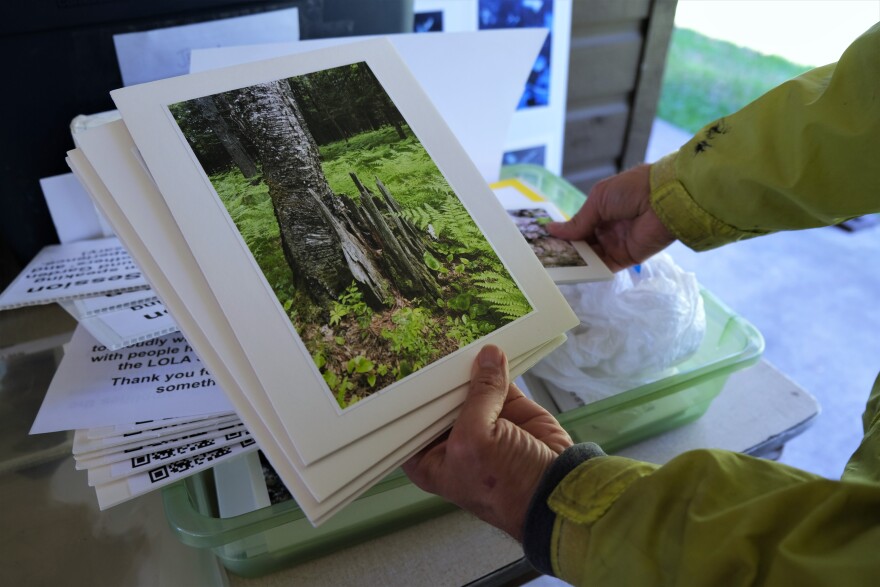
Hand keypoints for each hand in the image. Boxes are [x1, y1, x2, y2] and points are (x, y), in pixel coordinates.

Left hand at [402, 345, 572, 541]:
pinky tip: (494, 350)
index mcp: (430, 458)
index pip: (410, 420)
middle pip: (440, 397)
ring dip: (471, 367)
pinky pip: (500, 381)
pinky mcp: (509, 409)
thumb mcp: (477, 441)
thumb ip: (479, 395)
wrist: (557, 493)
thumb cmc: (506, 488)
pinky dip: (499, 365)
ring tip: (468, 345)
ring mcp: (482, 422)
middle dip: (443, 376)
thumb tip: (488, 357)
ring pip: (470, 385)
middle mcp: (453, 438)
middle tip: (437, 345)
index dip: (409, 396)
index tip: (405, 367)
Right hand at [548, 164, 674, 270]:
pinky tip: (571, 273)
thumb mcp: (598, 200)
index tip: (545, 242)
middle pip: (582, 244)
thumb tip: (552, 231)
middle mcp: (608, 228)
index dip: (564, 234)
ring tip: (552, 266)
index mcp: (602, 209)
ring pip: (590, 257)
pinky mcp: (626, 258)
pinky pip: (604, 267)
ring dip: (574, 262)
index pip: (579, 226)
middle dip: (566, 249)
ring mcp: (616, 244)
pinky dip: (589, 271)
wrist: (664, 199)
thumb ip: (578, 221)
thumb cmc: (631, 190)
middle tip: (544, 257)